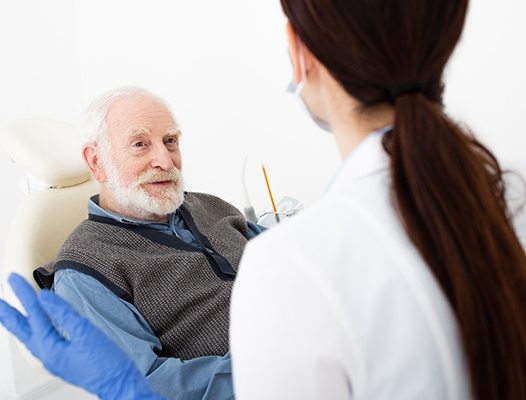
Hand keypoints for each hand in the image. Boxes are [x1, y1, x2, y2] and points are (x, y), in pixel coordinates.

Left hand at [0, 273, 164, 399]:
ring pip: (27, 338)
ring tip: (8, 313)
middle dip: (8, 313)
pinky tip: (36, 329)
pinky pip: (38, 343)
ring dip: (17, 323)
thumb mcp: (85, 332)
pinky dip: (31, 332)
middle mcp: (46, 355)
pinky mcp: (61, 361)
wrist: (119, 384)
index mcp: (49, 347)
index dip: (23, 294)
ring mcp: (52, 359)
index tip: (14, 279)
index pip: (33, 313)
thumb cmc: (106, 362)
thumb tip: (45, 298)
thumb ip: (63, 313)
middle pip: (21, 330)